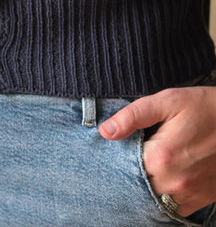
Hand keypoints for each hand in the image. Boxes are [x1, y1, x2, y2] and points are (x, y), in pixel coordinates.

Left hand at [99, 85, 215, 216]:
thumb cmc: (204, 107)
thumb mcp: (167, 101)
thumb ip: (133, 116)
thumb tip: (105, 131)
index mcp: (162, 156)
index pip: (124, 165)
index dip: (116, 155)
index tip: (115, 145)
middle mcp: (175, 182)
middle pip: (137, 185)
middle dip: (128, 173)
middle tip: (128, 155)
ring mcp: (190, 195)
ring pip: (154, 199)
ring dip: (145, 187)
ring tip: (143, 167)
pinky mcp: (202, 199)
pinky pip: (174, 208)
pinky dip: (163, 197)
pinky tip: (159, 180)